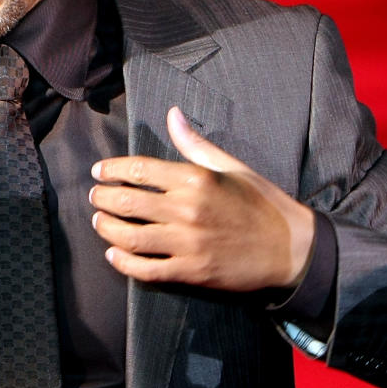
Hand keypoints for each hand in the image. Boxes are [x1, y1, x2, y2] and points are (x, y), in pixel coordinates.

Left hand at [89, 107, 314, 290]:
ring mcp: (188, 243)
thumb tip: (172, 115)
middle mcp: (188, 209)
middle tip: (94, 196)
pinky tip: (113, 255)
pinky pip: (147, 269)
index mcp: (196, 179)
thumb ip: (195, 144)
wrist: (291, 249)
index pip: (140, 170)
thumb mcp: (231, 166)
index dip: (113, 169)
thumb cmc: (261, 203)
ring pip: (131, 237)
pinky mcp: (191, 272)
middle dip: (103, 197)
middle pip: (128, 202)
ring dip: (107, 228)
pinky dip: (124, 263)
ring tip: (99, 221)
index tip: (99, 171)